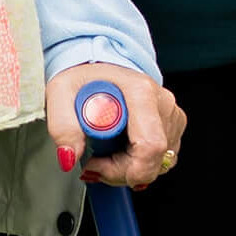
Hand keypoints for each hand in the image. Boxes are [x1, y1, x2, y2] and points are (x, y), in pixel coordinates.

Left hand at [45, 63, 184, 188]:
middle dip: (120, 172)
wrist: (99, 63)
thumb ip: (63, 126)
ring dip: (128, 169)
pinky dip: (139, 164)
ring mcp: (171, 115)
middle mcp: (163, 102)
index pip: (149, 146)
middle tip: (95, 160)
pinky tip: (121, 149)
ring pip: (158, 165)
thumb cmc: (84, 76)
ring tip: (106, 151)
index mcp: (140, 91)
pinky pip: (161, 160)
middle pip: (153, 161)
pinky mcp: (174, 126)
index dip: (121, 169)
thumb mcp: (60, 93)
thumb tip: (70, 157)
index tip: (94, 163)